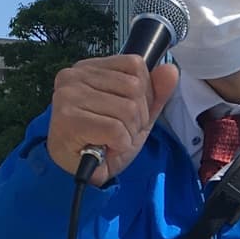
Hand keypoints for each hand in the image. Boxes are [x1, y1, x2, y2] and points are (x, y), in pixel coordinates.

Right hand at [46, 55, 179, 184]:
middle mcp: (74, 75)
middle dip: (137, 118)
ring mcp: (68, 95)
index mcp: (89, 68)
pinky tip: (105, 147)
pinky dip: (120, 145)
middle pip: (135, 87)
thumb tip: (170, 70)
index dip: (143, 94)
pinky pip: (116, 129)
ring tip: (111, 140)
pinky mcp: (69, 118)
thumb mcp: (137, 115)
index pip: (135, 65)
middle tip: (118, 132)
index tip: (125, 114)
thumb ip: (155, 93)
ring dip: (128, 133)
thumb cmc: (104, 140)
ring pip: (128, 109)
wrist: (81, 173)